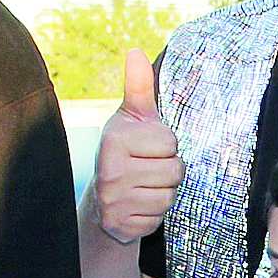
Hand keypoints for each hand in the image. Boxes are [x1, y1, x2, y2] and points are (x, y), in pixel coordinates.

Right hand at [89, 50, 180, 245]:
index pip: (170, 143)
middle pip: (174, 171)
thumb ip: (139, 87)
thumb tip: (136, 52)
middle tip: (149, 169)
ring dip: (163, 192)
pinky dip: (153, 213)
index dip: (167, 145)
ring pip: (168, 197)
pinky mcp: (121, 226)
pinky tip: (139, 204)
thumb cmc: (126, 150)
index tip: (149, 148)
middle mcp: (110, 170)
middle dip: (168, 170)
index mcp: (115, 139)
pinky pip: (158, 218)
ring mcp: (114, 201)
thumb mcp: (132, 118)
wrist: (103, 199)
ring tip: (145, 186)